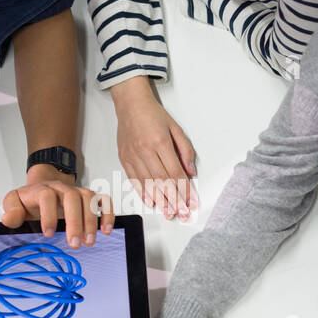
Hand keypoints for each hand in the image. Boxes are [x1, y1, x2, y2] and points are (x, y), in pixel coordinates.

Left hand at [0, 165, 113, 247]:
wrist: (43, 186)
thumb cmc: (30, 200)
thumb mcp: (14, 202)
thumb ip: (11, 210)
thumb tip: (9, 219)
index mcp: (41, 189)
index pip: (46, 196)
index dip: (48, 214)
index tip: (48, 233)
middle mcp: (62, 188)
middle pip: (72, 198)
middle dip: (74, 221)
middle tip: (74, 244)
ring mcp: (77, 191)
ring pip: (89, 198)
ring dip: (91, 220)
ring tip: (89, 242)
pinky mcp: (89, 197)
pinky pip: (103, 200)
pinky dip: (107, 214)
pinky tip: (106, 230)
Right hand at [112, 77, 198, 220]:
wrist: (130, 104)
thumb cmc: (153, 114)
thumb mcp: (176, 128)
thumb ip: (185, 151)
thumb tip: (191, 172)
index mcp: (160, 142)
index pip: (175, 172)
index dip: (185, 190)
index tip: (192, 202)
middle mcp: (145, 150)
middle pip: (162, 182)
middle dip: (174, 200)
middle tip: (182, 214)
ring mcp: (133, 156)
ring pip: (148, 183)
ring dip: (160, 201)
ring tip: (168, 213)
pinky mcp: (124, 159)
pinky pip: (134, 180)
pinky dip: (143, 193)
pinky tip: (151, 202)